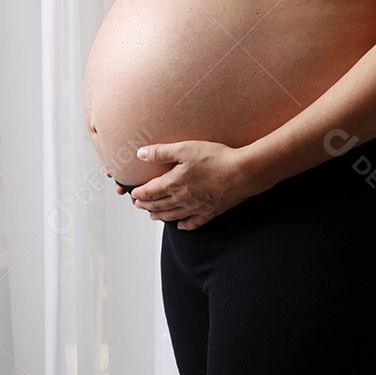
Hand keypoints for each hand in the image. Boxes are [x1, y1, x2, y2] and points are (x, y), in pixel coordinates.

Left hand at [127, 140, 258, 229]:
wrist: (242, 173)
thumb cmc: (215, 158)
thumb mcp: (185, 149)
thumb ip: (161, 152)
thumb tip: (140, 154)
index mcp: (173, 183)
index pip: (150, 192)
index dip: (139, 194)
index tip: (132, 195)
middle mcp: (182, 199)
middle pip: (159, 205)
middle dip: (146, 205)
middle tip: (138, 205)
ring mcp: (196, 207)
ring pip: (173, 215)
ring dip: (160, 216)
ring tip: (153, 216)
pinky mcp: (210, 211)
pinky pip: (194, 222)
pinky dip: (185, 225)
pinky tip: (181, 225)